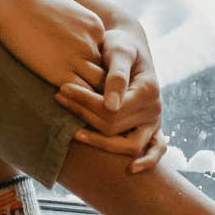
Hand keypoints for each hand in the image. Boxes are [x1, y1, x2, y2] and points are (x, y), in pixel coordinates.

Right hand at [0, 0, 107, 90]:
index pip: (104, 55)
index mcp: (95, 27)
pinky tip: (64, 99)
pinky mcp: (60, 71)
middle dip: (97, 83)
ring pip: (98, 85)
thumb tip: (66, 35)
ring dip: (90, 94)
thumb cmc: (29, 0)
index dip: (93, 65)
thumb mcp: (64, 8)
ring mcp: (78, 57)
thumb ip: (73, 25)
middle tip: (86, 92)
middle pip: (105, 71)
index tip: (79, 71)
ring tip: (78, 102)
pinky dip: (76, 99)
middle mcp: (92, 42)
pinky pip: (79, 92)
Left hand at [54, 0, 168, 170]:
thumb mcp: (119, 51)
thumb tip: (111, 107)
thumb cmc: (121, 45)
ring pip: (129, 144)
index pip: (112, 109)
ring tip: (74, 133)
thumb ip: (116, 76)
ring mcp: (154, 121)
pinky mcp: (151, 128)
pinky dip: (147, 162)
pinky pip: (155, 151)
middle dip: (84, 116)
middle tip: (59, 98)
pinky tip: (130, 170)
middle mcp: (155, 109)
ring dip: (100, 141)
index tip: (62, 89)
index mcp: (149, 90)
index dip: (85, 102)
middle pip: (114, 127)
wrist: (129, 46)